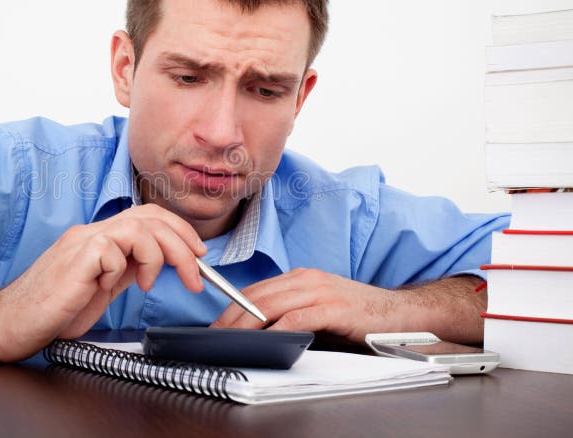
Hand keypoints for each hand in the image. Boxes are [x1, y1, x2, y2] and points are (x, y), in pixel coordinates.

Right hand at [0, 204, 206, 360]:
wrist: (9, 324)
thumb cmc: (51, 310)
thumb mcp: (101, 288)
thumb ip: (126, 269)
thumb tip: (159, 262)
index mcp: (100, 239)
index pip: (148, 216)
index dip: (179, 230)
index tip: (198, 254)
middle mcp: (91, 234)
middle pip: (149, 217)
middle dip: (182, 243)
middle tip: (194, 274)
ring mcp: (81, 243)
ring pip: (137, 226)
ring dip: (157, 255)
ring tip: (148, 282)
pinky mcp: (74, 260)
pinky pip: (111, 250)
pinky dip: (121, 269)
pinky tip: (108, 287)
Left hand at [211, 268, 396, 342]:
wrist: (401, 314)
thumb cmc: (359, 315)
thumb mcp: (320, 309)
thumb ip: (293, 315)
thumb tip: (261, 333)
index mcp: (301, 277)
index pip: (257, 289)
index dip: (233, 306)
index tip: (218, 324)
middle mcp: (307, 279)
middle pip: (258, 295)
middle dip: (232, 316)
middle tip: (216, 335)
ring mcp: (320, 291)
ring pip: (271, 304)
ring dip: (246, 323)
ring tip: (231, 339)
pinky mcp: (333, 307)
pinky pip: (297, 318)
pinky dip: (276, 329)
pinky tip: (265, 340)